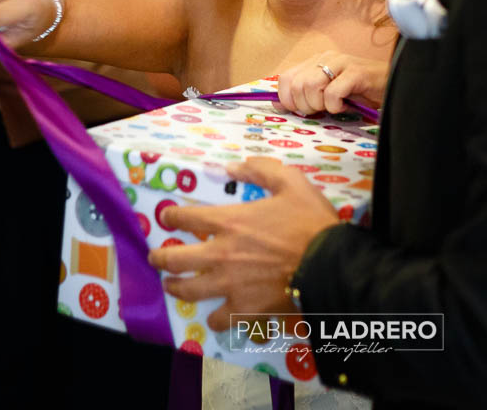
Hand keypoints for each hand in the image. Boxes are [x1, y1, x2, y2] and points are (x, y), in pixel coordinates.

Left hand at [149, 157, 339, 331]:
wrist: (330, 266)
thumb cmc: (311, 222)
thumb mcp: (292, 182)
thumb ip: (262, 169)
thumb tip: (234, 166)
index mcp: (230, 222)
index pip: (186, 218)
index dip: (171, 216)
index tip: (166, 217)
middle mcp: (221, 256)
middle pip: (175, 260)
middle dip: (160, 259)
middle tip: (156, 259)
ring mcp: (230, 286)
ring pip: (190, 293)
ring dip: (178, 289)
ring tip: (174, 288)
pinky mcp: (245, 311)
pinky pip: (220, 321)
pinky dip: (216, 319)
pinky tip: (216, 317)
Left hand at [277, 53, 387, 115]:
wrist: (393, 85)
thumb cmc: (360, 92)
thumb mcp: (328, 93)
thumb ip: (305, 95)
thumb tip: (278, 106)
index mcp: (316, 61)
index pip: (285, 78)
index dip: (287, 100)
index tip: (301, 111)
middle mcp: (326, 58)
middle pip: (297, 85)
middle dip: (305, 106)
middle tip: (322, 110)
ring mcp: (341, 63)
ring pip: (310, 87)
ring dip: (320, 105)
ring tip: (334, 107)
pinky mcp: (356, 73)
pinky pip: (332, 93)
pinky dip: (335, 106)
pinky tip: (346, 105)